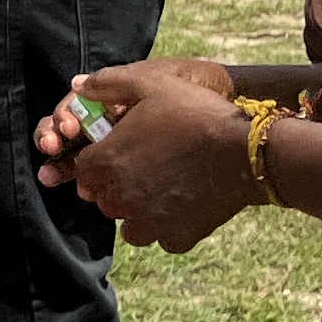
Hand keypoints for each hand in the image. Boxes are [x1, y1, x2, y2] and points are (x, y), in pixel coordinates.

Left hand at [59, 65, 262, 250]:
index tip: (116, 152)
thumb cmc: (196, 112)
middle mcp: (122, 196)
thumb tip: (78, 86)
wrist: (244, 150)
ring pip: (129, 226)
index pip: (83, 169)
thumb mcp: (151, 82)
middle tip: (142, 168)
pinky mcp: (176, 237)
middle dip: (115, 186)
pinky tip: (183, 206)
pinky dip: (168, 227)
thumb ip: (109, 83)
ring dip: (137, 212)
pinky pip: (162, 239)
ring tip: (160, 191)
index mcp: (109, 161)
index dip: (97, 160)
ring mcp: (149, 222)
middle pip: (104, 198)